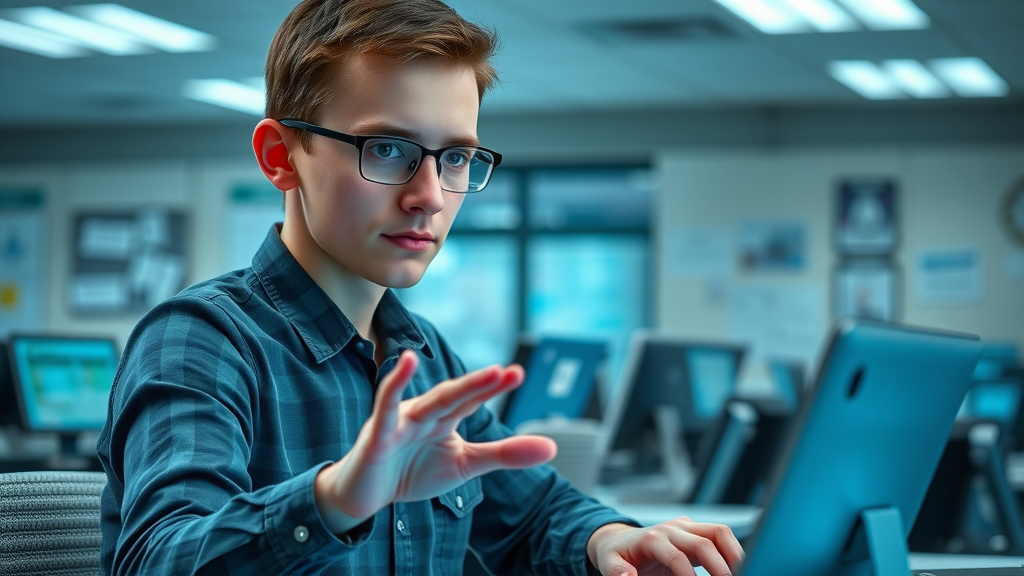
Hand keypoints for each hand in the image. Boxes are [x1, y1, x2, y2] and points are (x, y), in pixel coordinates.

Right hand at [314, 350, 556, 532]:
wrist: (364, 497)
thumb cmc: (412, 472)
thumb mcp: (466, 465)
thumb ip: (504, 454)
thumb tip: (551, 447)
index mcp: (445, 418)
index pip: (473, 400)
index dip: (494, 388)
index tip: (519, 373)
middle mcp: (425, 413)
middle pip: (455, 396)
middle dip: (480, 385)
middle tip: (507, 372)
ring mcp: (401, 420)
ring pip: (431, 401)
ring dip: (455, 388)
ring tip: (477, 373)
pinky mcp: (377, 433)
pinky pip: (386, 405)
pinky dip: (395, 384)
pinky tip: (404, 363)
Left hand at [586, 519, 743, 575]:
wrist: (618, 539)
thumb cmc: (617, 555)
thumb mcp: (609, 564)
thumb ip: (617, 572)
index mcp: (652, 538)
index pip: (677, 557)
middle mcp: (671, 528)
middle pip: (704, 541)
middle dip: (720, 567)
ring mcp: (684, 526)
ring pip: (718, 531)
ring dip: (734, 553)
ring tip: (742, 573)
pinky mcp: (694, 529)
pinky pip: (720, 534)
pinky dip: (732, 550)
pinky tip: (737, 567)